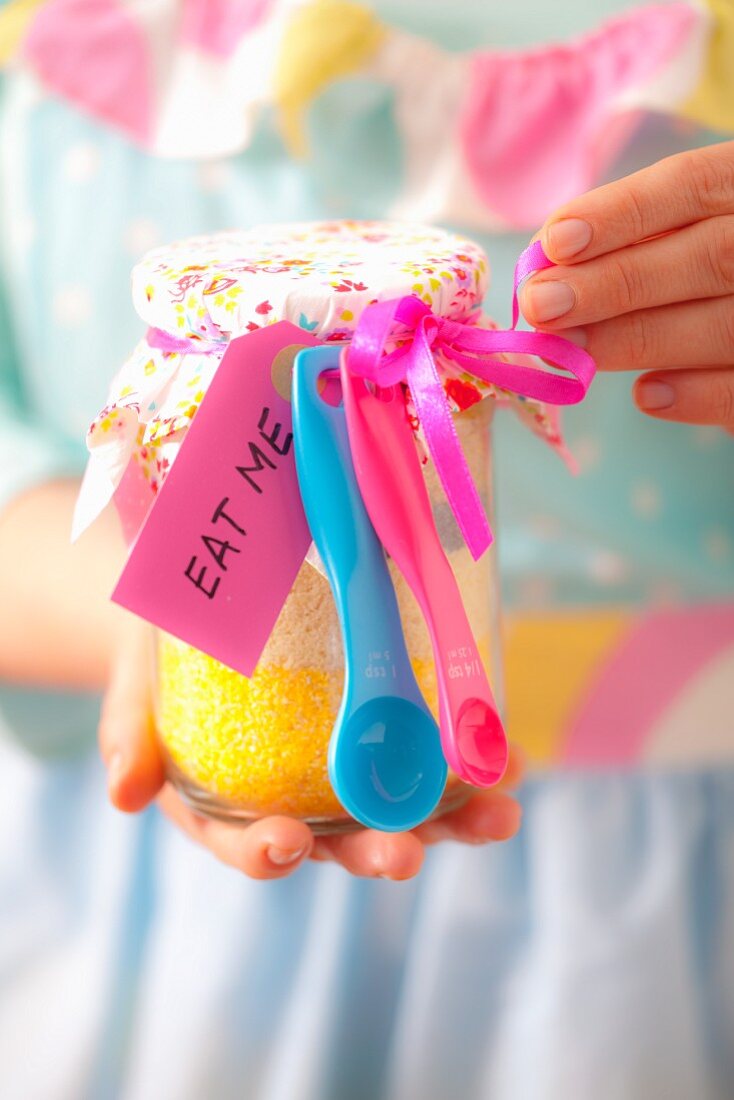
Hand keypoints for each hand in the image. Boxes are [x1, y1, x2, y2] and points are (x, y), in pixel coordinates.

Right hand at [99, 620, 522, 880]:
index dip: (265, 850)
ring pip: (403, 808)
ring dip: (452, 818)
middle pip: (340, 839)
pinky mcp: (387, 726)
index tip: (286, 845)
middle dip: (378, 848)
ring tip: (498, 816)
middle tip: (404, 854)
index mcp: (229, 802)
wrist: (210, 601)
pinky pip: (433, 753)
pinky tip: (512, 757)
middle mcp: (297, 799)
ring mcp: (347, 769)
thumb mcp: (139, 680)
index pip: (245, 841)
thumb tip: (124, 793)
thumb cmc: (167, 650)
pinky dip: (473, 760)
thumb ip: (131, 732)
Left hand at [520, 141, 733, 430]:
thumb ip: (626, 242)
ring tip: (570, 351)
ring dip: (635, 339)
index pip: (694, 184)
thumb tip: (543, 268)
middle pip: (709, 255)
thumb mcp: (678, 233)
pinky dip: (694, 395)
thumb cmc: (702, 272)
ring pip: (724, 325)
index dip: (620, 213)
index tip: (554, 243)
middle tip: (542, 307)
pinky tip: (645, 394)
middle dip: (614, 282)